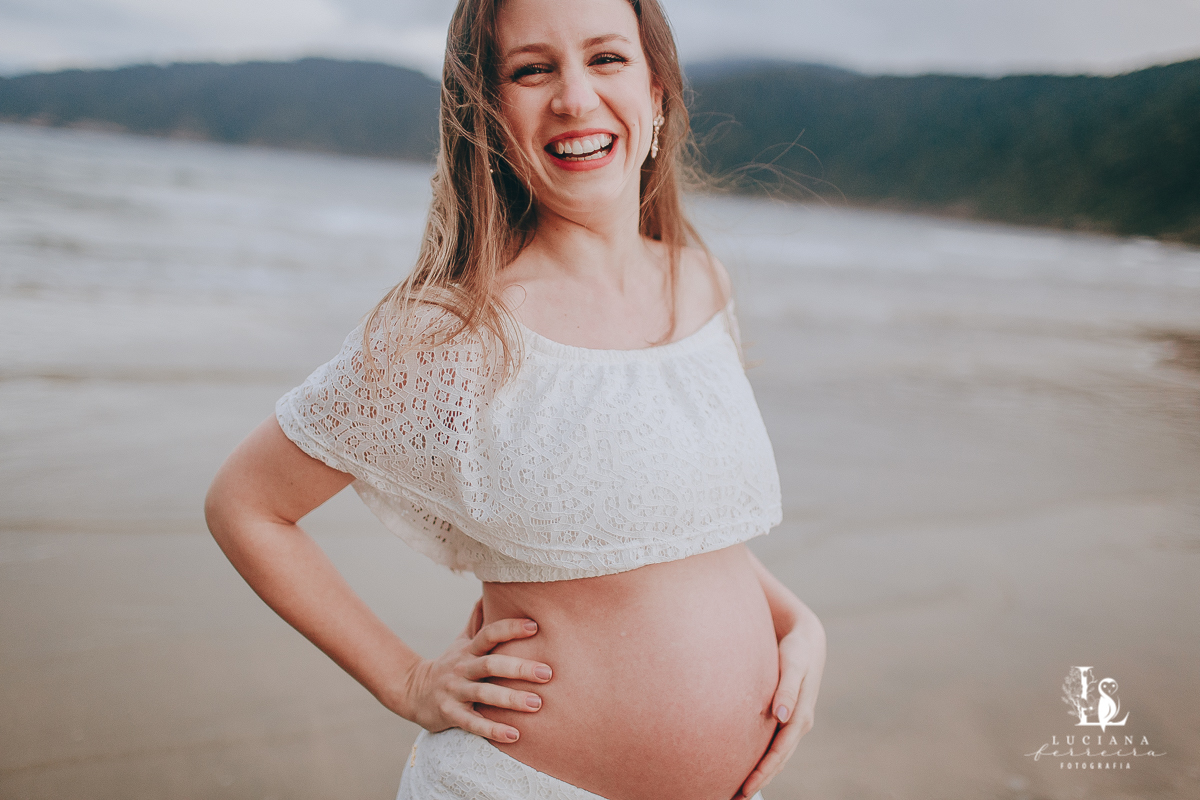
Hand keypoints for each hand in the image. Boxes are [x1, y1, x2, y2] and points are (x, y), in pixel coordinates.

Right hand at [400, 600, 552, 742]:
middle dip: (519, 669)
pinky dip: (493, 730)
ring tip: (537, 704)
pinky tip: (514, 735)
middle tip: (548, 673)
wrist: (414, 692)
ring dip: (511, 700)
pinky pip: (473, 724)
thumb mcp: (462, 641)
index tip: (535, 626)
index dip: (510, 628)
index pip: (489, 634)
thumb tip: (490, 592)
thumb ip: (478, 620)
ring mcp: (455, 692)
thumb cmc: (450, 664)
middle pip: (491, 665)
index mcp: (468, 650)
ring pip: (484, 695)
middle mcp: (462, 669)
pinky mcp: (451, 715)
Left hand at [737, 616, 825, 797]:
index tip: (745, 789)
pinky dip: (762, 757)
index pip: (779, 753)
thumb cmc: (797, 649)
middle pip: (778, 760)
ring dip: (761, 772)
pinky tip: (748, 762)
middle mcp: (798, 723)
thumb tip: (780, 715)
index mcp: (800, 717)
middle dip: (759, 780)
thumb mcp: (793, 663)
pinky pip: (773, 742)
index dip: (763, 772)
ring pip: (776, 754)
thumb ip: (787, 688)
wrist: (806, 638)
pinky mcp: (785, 714)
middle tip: (735, 798)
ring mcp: (792, 720)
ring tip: (740, 790)